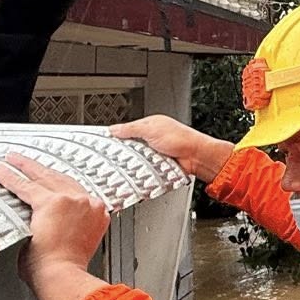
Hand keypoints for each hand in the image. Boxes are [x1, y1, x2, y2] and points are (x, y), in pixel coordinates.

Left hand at [0, 151, 108, 271]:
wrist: (64, 275)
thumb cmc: (66, 269)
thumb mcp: (78, 243)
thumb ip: (69, 228)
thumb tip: (50, 227)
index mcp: (97, 214)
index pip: (78, 193)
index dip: (62, 185)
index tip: (52, 181)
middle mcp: (87, 203)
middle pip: (61, 179)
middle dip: (43, 170)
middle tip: (28, 162)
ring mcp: (70, 200)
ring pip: (44, 177)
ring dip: (26, 167)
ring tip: (13, 160)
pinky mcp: (49, 202)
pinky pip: (25, 186)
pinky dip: (11, 178)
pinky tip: (1, 172)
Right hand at [111, 115, 234, 183]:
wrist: (197, 157)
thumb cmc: (182, 139)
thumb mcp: (151, 129)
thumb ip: (131, 129)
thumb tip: (113, 129)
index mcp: (148, 126)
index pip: (125, 131)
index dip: (115, 138)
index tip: (103, 145)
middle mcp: (150, 140)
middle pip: (128, 149)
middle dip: (124, 154)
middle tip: (120, 158)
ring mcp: (153, 155)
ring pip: (135, 163)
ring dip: (134, 165)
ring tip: (134, 165)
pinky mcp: (157, 168)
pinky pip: (144, 172)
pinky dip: (142, 173)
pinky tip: (142, 173)